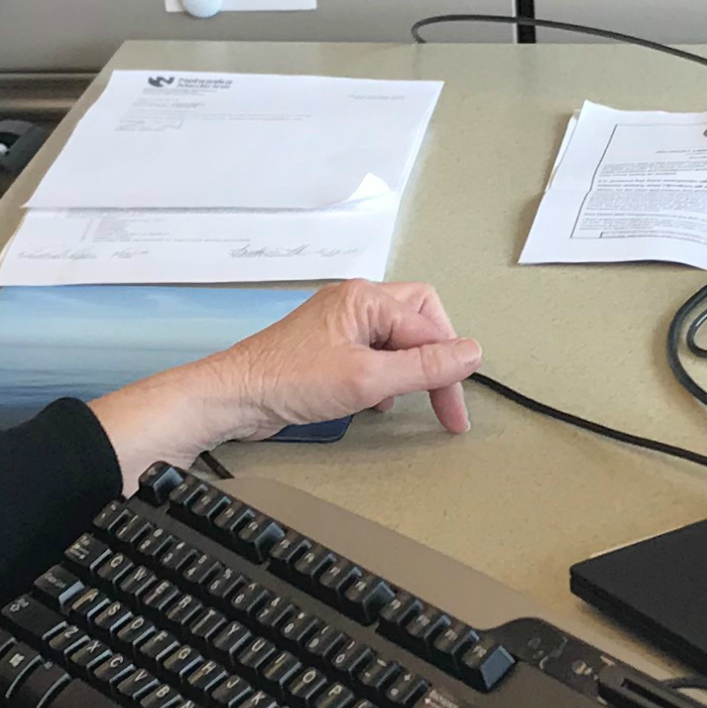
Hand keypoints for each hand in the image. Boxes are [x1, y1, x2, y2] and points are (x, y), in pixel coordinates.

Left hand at [88, 280, 481, 485]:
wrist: (235, 398)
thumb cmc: (289, 382)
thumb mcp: (368, 379)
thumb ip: (424, 367)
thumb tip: (471, 354)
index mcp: (366, 298)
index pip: (429, 326)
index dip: (448, 368)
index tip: (455, 409)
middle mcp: (355, 302)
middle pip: (419, 319)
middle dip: (435, 357)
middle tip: (444, 397)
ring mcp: (340, 322)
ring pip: (397, 336)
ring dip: (410, 367)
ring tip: (411, 398)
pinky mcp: (329, 345)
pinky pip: (375, 351)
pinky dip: (386, 373)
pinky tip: (380, 399)